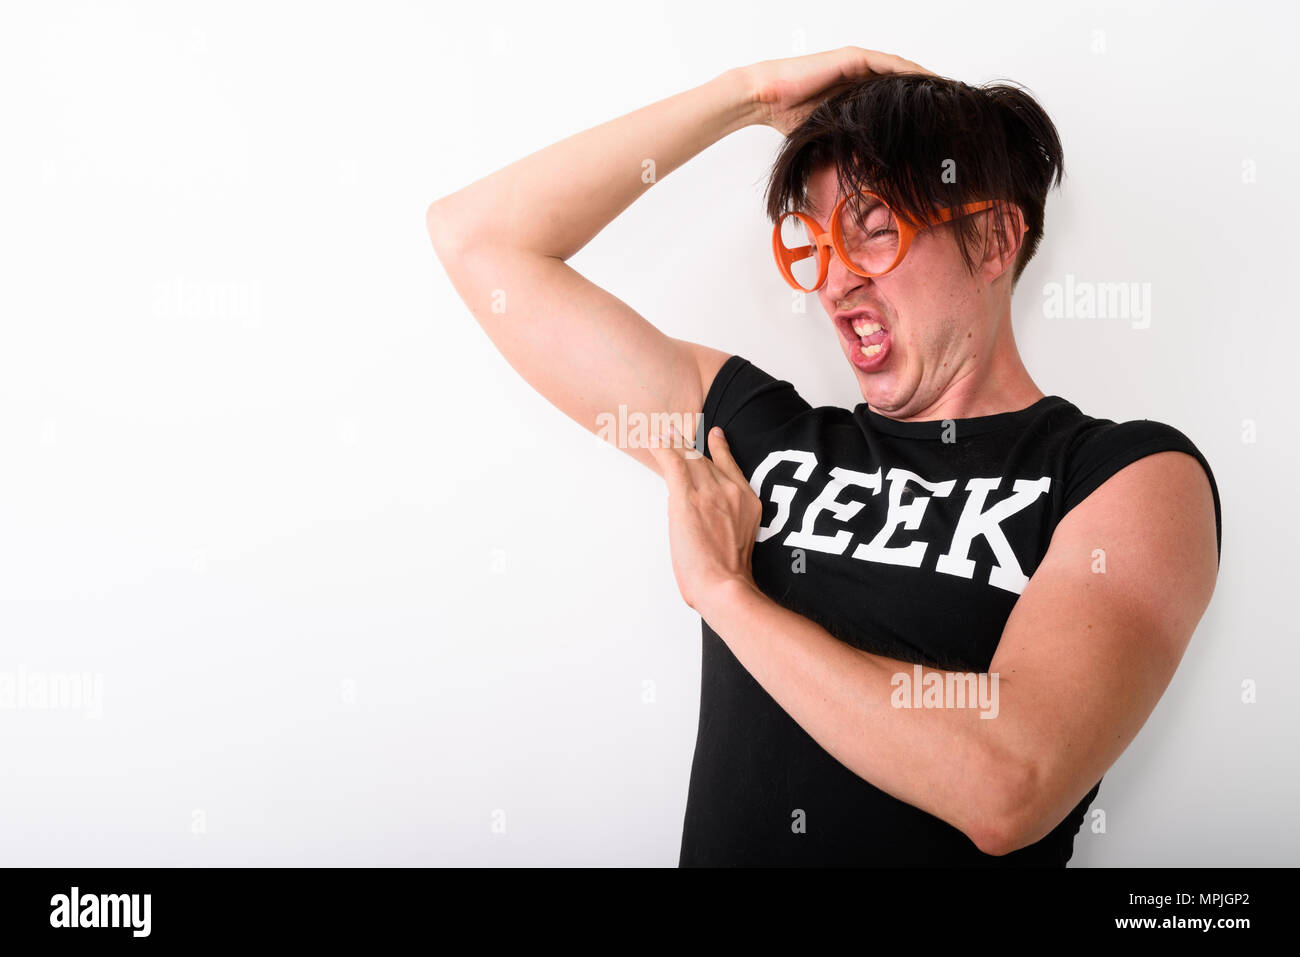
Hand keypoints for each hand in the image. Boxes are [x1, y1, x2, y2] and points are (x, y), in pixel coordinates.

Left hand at [646, 425, 762, 612]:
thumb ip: (730, 526)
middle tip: (672, 430)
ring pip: (688, 457)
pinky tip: (653, 440)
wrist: (725, 584)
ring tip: (659, 433)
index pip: (730, 466)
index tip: (715, 435)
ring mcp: (708, 491)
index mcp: (747, 502)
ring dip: (672, 444)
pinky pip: (673, 463)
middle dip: (687, 445)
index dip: (720, 448)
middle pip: (704, 460)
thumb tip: (711, 532)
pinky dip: (662, 449)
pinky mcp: (686, 497)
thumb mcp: (742, 543)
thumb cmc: (731, 576)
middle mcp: (730, 490)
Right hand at [743, 46, 934, 134]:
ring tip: (946, 92)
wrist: (766, 99)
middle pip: (902, 81)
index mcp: (856, 94)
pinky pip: (887, 63)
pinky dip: (907, 70)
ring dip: (924, 80)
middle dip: (926, 93)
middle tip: (952, 106)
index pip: (894, 98)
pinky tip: (925, 80)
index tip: (937, 122)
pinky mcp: (851, 58)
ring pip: (900, 70)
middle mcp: (860, 76)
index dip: (916, 107)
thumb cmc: (789, 118)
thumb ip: (850, 142)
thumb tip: (869, 169)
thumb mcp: (829, 135)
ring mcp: (856, 65)